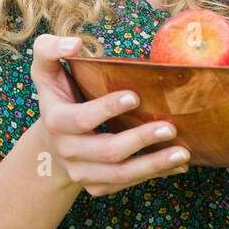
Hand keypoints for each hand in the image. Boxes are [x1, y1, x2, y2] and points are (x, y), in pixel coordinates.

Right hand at [31, 34, 190, 197]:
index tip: (135, 96)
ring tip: (183, 152)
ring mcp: (82, 172)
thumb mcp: (45, 70)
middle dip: (140, 140)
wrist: (51, 142)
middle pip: (107, 151)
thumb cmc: (58, 96)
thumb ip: (49, 49)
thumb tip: (74, 43)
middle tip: (170, 127)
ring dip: (153, 164)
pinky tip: (179, 164)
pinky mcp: (97, 185)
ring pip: (120, 174)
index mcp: (56, 121)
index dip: (107, 109)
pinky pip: (127, 184)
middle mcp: (68, 151)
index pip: (81, 119)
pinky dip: (156, 175)